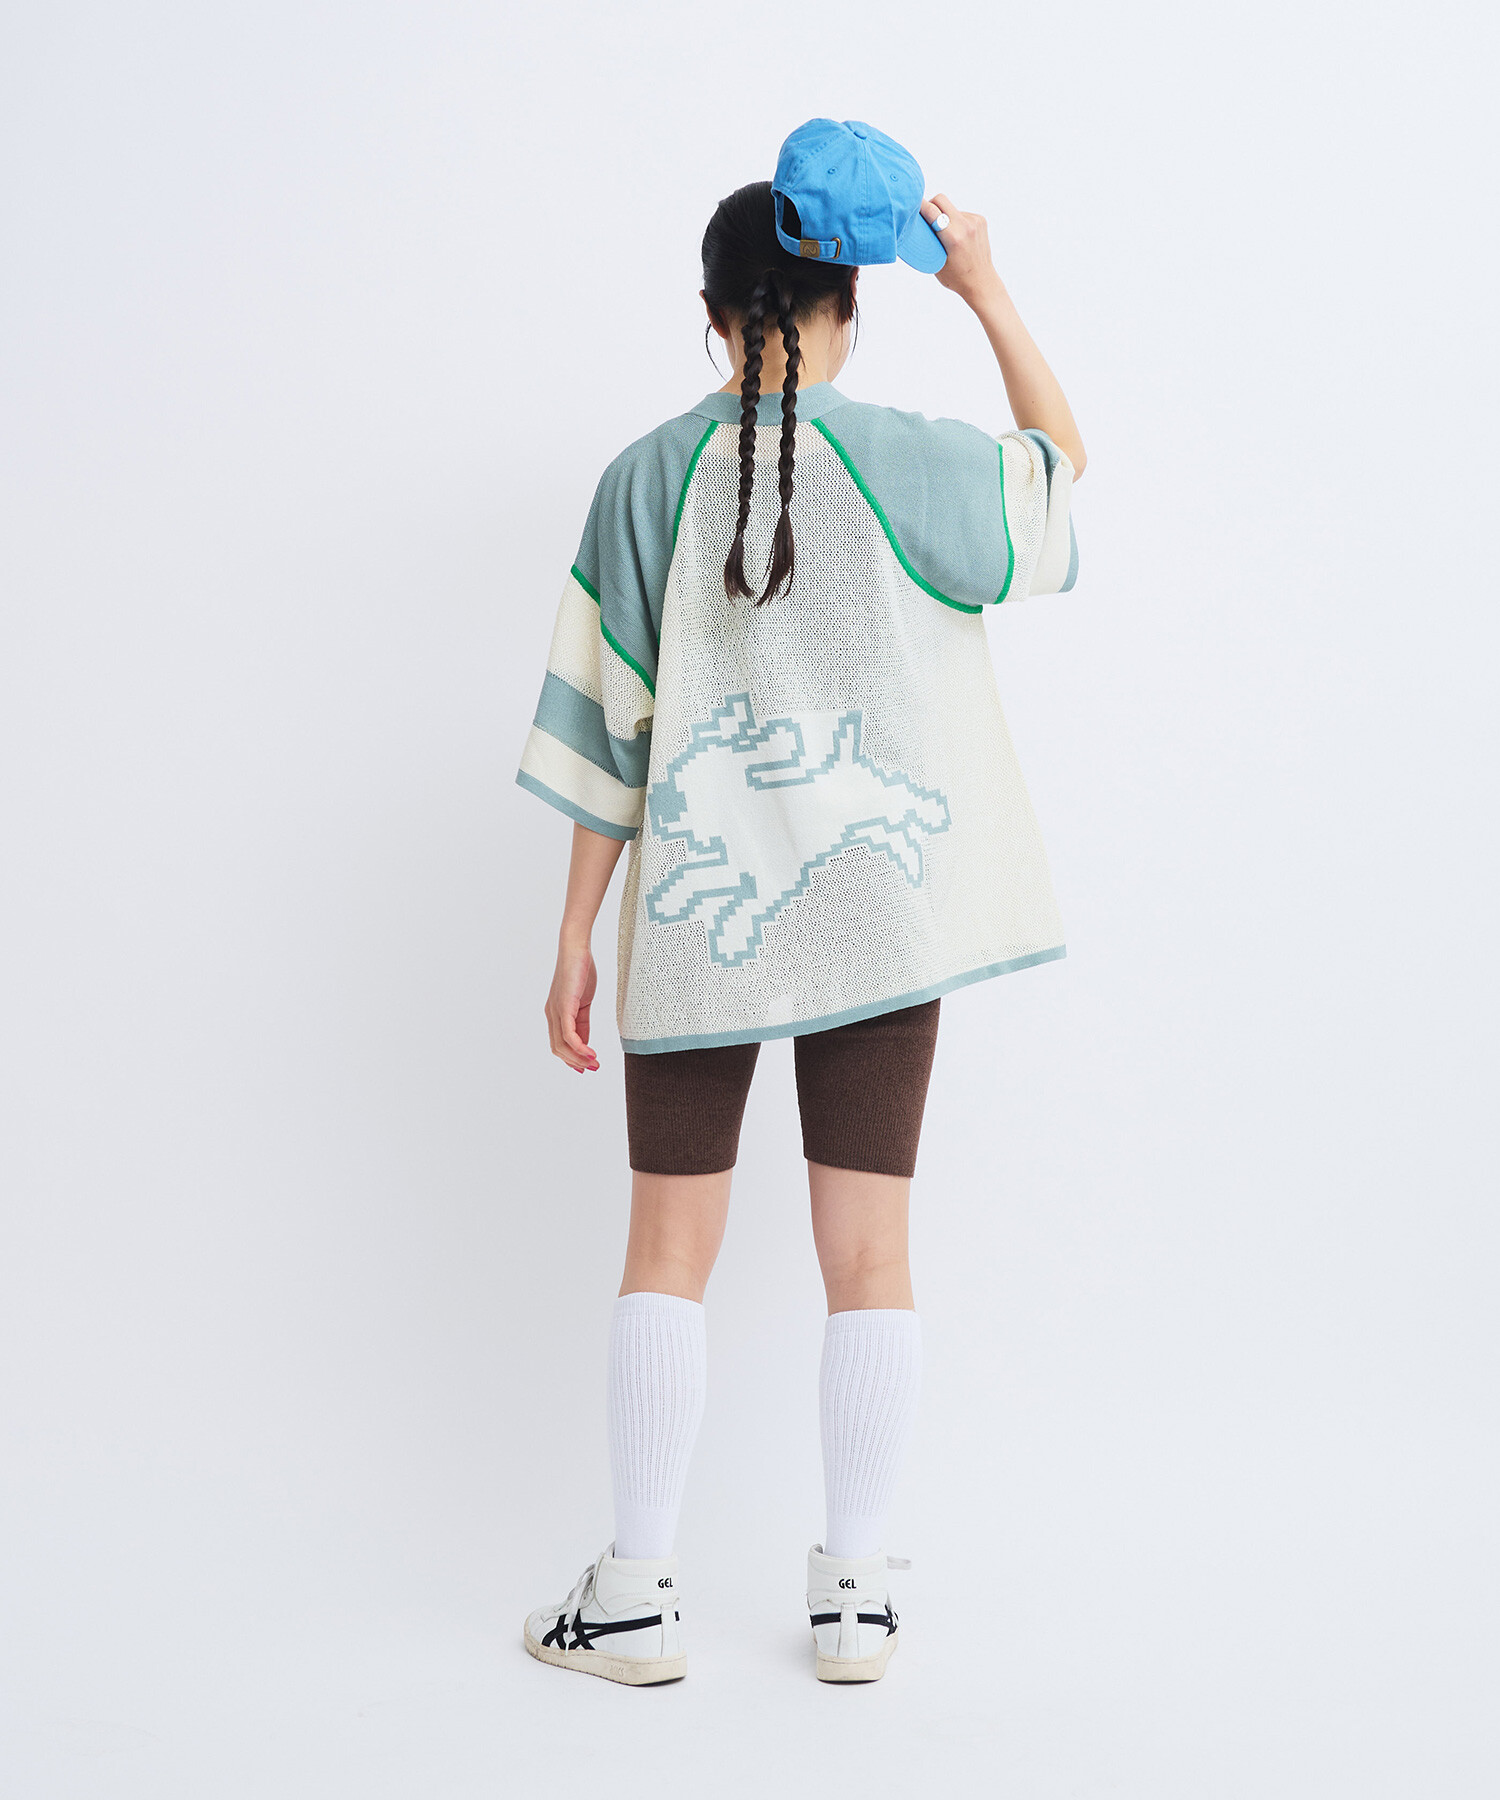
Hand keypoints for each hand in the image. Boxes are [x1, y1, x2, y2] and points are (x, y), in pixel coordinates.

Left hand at [545, 934, 599, 1072]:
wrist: (577, 949)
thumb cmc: (581, 970)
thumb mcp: (584, 1001)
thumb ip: (583, 1021)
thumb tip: (585, 1042)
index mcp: (556, 1013)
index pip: (560, 1043)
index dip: (572, 1058)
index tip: (587, 1067)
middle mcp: (552, 1015)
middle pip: (558, 1049)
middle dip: (576, 1062)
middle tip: (594, 1068)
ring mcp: (555, 1011)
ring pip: (562, 1046)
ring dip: (579, 1058)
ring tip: (595, 1064)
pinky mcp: (563, 1007)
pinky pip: (569, 1035)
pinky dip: (580, 1048)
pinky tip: (591, 1054)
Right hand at [921, 194, 1002, 306]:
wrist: (981, 282)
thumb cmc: (956, 277)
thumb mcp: (935, 262)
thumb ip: (927, 242)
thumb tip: (917, 225)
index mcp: (953, 237)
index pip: (931, 210)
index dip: (919, 205)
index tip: (912, 205)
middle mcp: (965, 226)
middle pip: (941, 199)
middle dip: (931, 205)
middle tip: (927, 218)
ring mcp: (974, 221)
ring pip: (951, 207)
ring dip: (945, 216)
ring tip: (947, 236)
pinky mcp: (980, 220)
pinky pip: (961, 213)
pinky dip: (955, 221)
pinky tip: (958, 237)